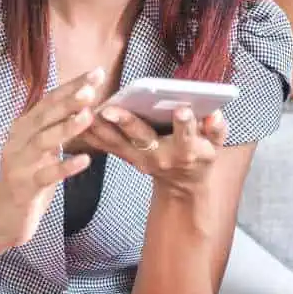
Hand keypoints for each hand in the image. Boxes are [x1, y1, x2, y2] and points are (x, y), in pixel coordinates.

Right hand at [0, 68, 102, 249]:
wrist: (4, 217)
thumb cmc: (30, 178)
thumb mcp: (42, 149)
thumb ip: (55, 127)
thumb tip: (83, 102)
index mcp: (23, 128)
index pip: (49, 101)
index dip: (71, 86)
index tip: (96, 72)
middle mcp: (17, 141)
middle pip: (44, 116)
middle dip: (68, 100)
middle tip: (91, 88)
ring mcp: (19, 164)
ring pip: (43, 141)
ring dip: (66, 128)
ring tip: (88, 116)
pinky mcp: (24, 187)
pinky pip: (47, 175)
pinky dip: (65, 167)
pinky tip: (85, 161)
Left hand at [84, 103, 227, 196]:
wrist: (183, 184)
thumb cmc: (201, 156)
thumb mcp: (216, 146)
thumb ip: (217, 129)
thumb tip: (215, 114)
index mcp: (186, 151)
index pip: (187, 136)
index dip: (186, 124)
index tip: (182, 109)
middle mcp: (160, 156)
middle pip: (143, 138)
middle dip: (128, 123)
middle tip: (113, 109)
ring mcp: (139, 158)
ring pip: (116, 141)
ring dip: (98, 126)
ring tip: (83, 108)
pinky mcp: (125, 156)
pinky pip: (104, 144)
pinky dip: (90, 131)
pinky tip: (75, 116)